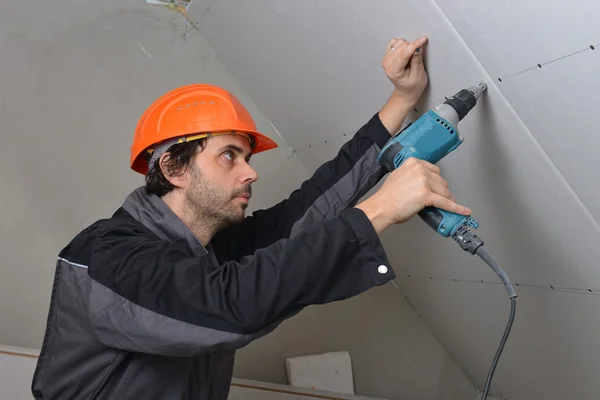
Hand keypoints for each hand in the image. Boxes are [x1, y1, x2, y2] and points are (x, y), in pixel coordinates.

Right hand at [356, 158, 470, 232]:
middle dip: (442, 191)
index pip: (434, 170)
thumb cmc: (387, 196)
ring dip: (446, 199)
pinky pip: (445, 202)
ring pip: (444, 191)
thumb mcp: (399, 176)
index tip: (438, 187)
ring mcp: (424, 181)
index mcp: (413, 162)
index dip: (437, 181)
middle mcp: (420, 169)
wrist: (381, 207)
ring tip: (445, 206)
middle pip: (441, 180)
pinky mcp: (427, 195)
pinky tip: (464, 211)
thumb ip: (412, 175)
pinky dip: (456, 208)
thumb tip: (424, 183)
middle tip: (439, 199)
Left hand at [382, 36, 428, 106]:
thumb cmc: (412, 86)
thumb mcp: (419, 75)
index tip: (423, 39)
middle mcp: (387, 64)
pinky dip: (402, 44)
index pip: (404, 53)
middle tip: (416, 58)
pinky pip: (394, 42)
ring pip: (398, 42)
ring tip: (410, 57)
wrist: (406, 92)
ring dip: (407, 46)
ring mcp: (386, 59)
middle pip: (402, 46)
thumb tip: (417, 48)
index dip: (415, 44)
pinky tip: (405, 52)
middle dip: (412, 48)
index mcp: (393, 71)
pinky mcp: (387, 55)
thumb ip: (417, 61)